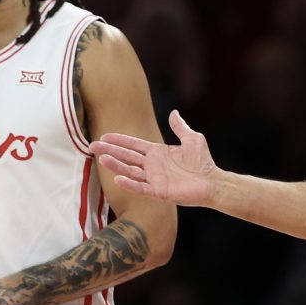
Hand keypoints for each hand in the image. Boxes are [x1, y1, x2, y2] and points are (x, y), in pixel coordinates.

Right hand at [93, 111, 220, 205]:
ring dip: (116, 165)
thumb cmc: (204, 162)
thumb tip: (174, 113)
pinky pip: (141, 188)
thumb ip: (180, 127)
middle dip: (110, 151)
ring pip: (130, 171)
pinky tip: (118, 178)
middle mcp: (152, 166)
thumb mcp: (192, 139)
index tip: (104, 136)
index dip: (119, 140)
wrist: (213, 182)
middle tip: (92, 146)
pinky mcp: (160, 191)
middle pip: (127, 157)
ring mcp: (155, 179)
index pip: (133, 145)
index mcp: (157, 153)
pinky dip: (130, 184)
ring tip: (102, 158)